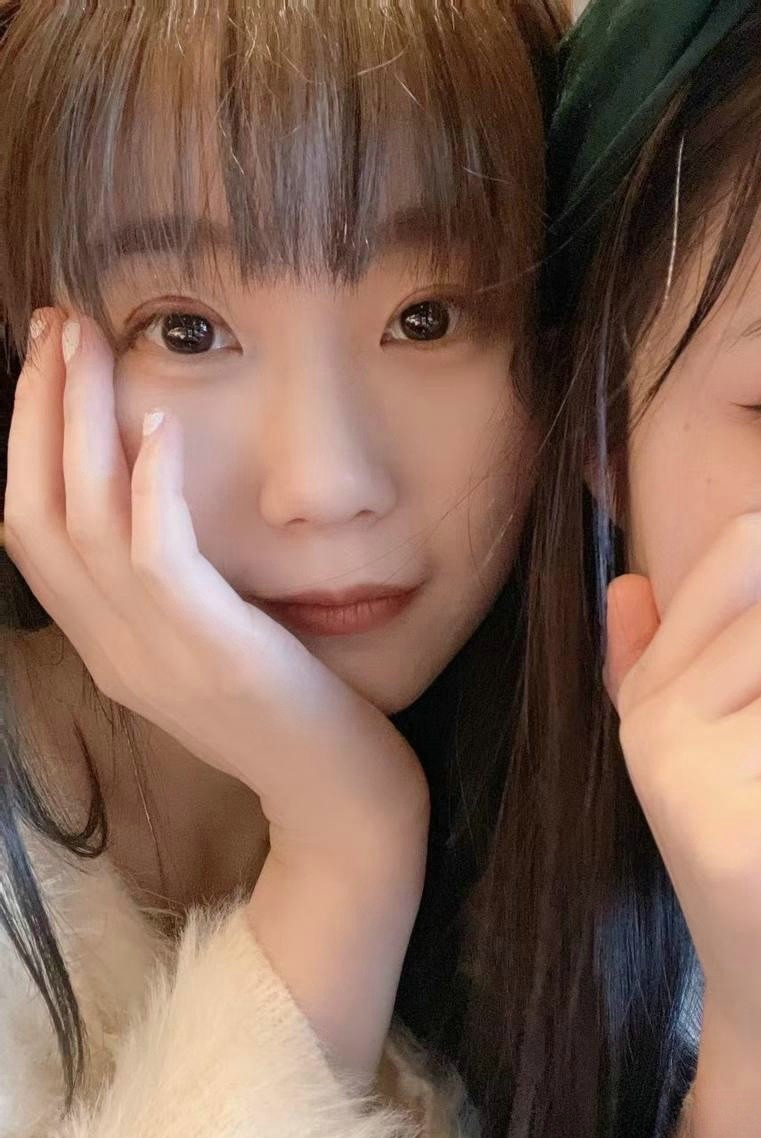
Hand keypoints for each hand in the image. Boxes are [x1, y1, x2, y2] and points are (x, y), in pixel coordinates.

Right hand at [6, 311, 428, 1073]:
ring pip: (83, 523)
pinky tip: (166, 419)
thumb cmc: (294, 715)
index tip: (48, 358)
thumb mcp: (214, 648)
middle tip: (55, 321)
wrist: (341, 804)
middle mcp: (113, 651)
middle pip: (35, 515)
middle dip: (36, 409)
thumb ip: (177, 592)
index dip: (25, 440)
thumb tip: (162, 501)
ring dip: (79, 422)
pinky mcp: (216, 656)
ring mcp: (156, 659)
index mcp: (108, 647)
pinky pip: (160, 558)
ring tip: (89, 341)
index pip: (31, 531)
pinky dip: (152, 483)